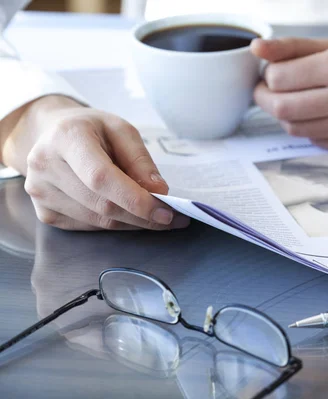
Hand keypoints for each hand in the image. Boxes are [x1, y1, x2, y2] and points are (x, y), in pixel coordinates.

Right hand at [0, 95, 189, 229]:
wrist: (52, 134)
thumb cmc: (92, 130)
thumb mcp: (121, 130)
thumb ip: (140, 160)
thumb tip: (158, 192)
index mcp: (66, 138)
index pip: (102, 178)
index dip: (135, 200)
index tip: (166, 212)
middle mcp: (46, 165)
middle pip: (102, 205)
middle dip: (142, 216)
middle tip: (173, 218)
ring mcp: (40, 192)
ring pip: (98, 221)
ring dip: (132, 223)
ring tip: (156, 216)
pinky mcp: (44, 212)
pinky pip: (89, 226)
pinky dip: (115, 223)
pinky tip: (129, 214)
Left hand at [251, 37, 327, 152]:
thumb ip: (293, 47)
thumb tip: (256, 48)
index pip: (280, 78)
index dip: (267, 77)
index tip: (270, 74)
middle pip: (283, 108)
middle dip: (266, 100)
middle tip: (267, 93)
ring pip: (297, 129)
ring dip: (288, 116)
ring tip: (297, 101)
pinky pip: (319, 142)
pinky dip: (312, 130)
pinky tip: (322, 115)